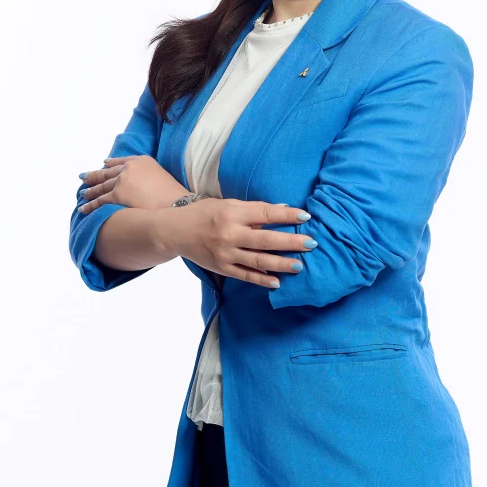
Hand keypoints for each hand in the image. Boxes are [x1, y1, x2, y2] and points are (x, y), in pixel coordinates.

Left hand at [77, 155, 188, 214]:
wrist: (175, 204)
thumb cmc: (174, 195)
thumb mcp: (163, 177)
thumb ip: (149, 176)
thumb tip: (144, 186)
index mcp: (142, 160)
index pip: (122, 161)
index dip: (111, 164)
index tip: (104, 164)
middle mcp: (130, 168)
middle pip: (108, 172)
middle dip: (95, 176)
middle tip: (84, 177)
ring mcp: (122, 181)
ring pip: (101, 186)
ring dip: (90, 191)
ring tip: (83, 193)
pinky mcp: (116, 196)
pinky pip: (99, 201)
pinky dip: (90, 205)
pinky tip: (84, 207)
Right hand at [154, 198, 316, 289]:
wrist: (175, 231)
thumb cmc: (205, 213)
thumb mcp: (228, 204)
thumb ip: (255, 209)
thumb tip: (284, 209)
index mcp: (233, 213)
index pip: (266, 213)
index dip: (287, 215)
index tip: (306, 216)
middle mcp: (230, 234)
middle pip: (266, 240)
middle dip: (291, 242)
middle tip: (311, 243)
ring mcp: (226, 254)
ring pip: (259, 261)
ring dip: (281, 264)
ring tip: (299, 265)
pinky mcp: (222, 268)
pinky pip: (246, 276)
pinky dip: (262, 280)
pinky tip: (278, 282)